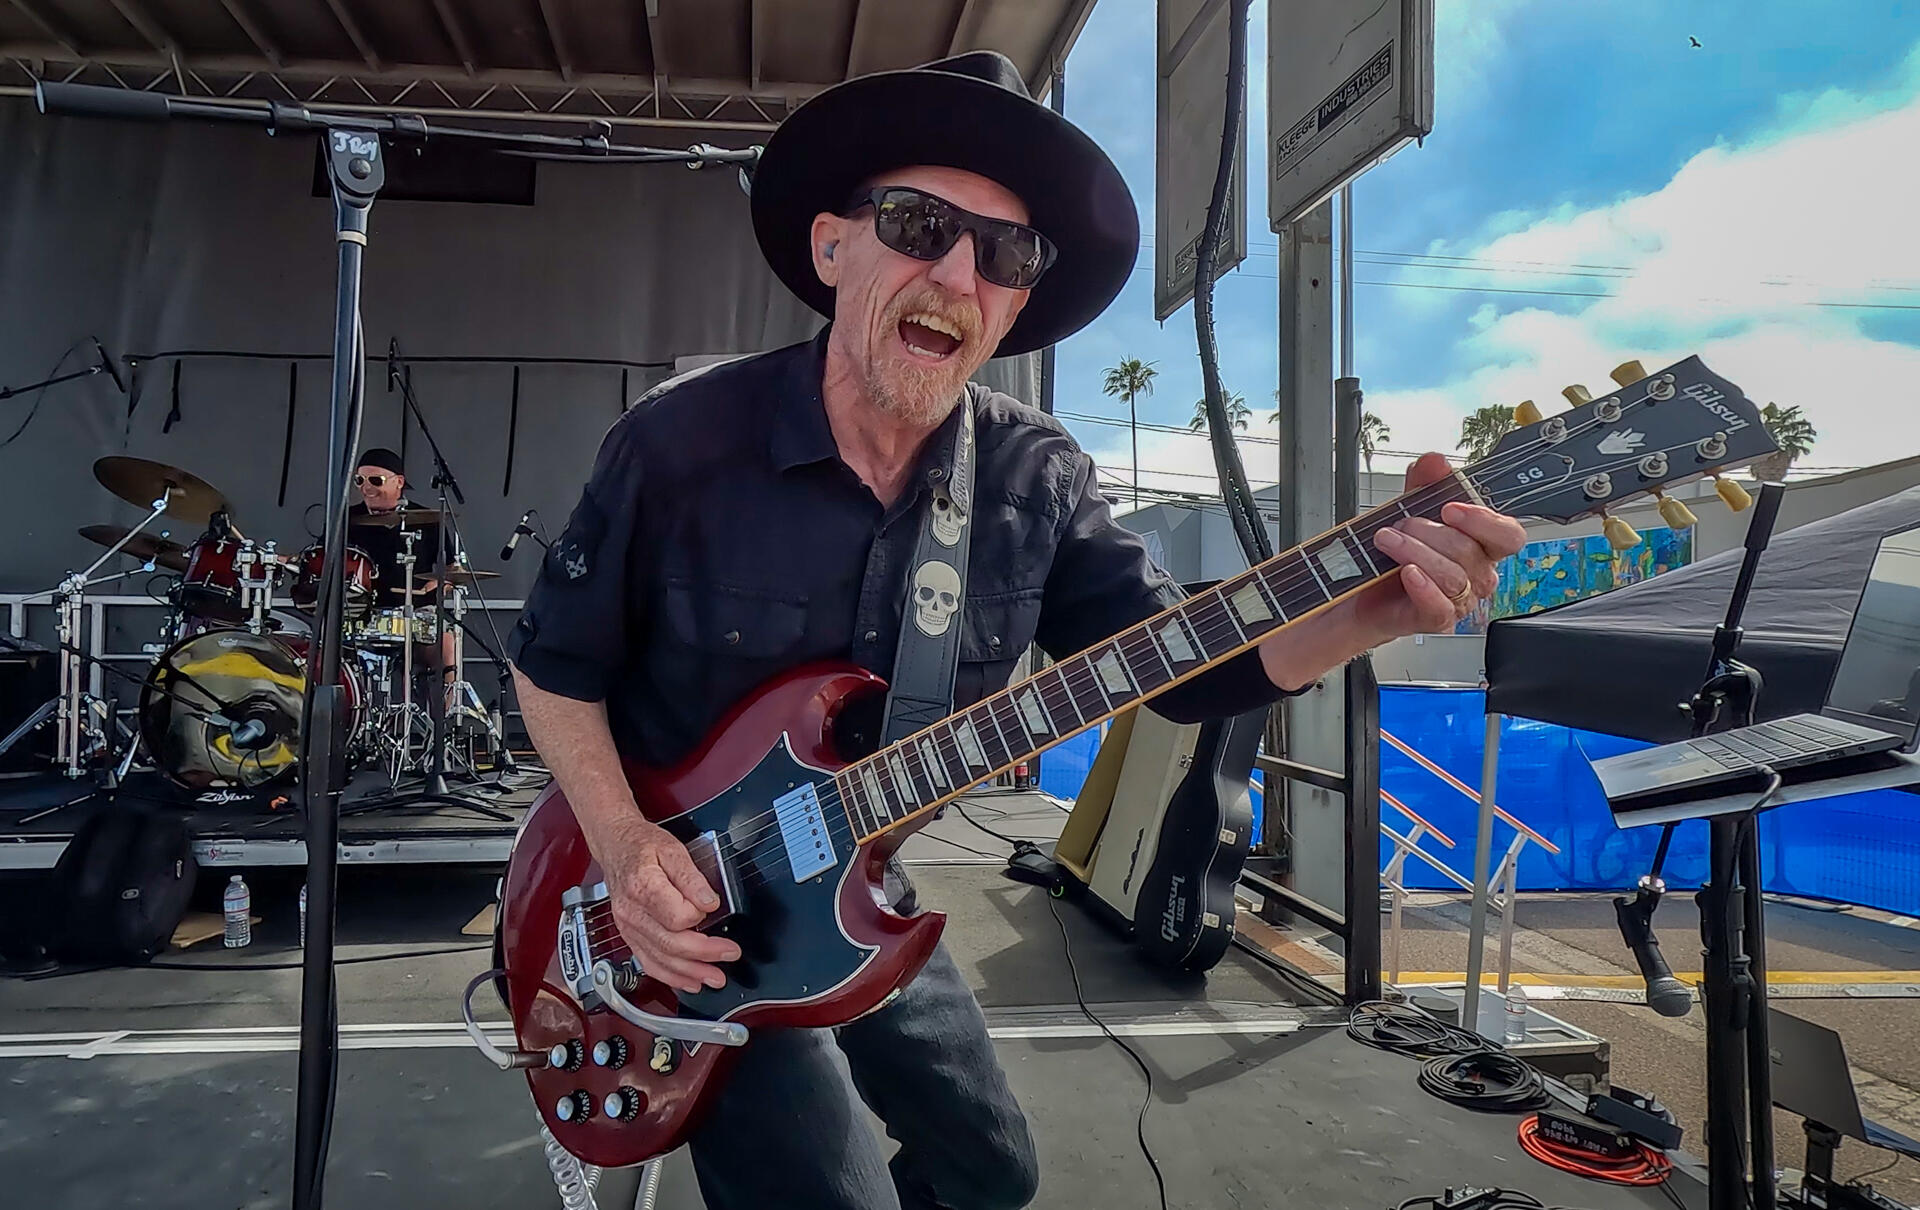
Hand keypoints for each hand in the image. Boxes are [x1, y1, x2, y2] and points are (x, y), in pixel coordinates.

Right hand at [589, 810, 740, 994]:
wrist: (616, 845)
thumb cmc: (643, 845)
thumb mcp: (672, 849)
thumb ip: (691, 877)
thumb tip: (708, 902)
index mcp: (643, 886)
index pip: (677, 917)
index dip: (699, 916)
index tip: (712, 907)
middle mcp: (632, 912)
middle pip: (670, 944)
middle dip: (705, 954)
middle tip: (730, 953)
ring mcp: (628, 926)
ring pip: (660, 960)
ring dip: (690, 973)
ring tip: (715, 978)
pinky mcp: (629, 935)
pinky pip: (648, 963)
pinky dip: (670, 976)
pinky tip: (689, 982)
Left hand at [1352, 451, 1526, 639]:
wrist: (1364, 590)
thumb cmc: (1395, 552)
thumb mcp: (1409, 508)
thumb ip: (1425, 483)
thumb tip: (1435, 461)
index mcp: (1482, 544)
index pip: (1509, 535)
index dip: (1484, 521)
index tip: (1451, 508)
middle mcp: (1477, 573)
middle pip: (1470, 551)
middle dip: (1429, 532)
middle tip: (1401, 525)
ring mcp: (1460, 599)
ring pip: (1453, 576)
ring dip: (1415, 553)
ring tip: (1387, 541)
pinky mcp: (1437, 619)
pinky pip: (1440, 606)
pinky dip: (1423, 587)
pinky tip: (1407, 573)